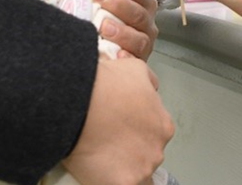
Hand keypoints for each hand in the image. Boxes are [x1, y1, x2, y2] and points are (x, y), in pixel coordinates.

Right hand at [62, 57, 173, 184]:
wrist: (79, 101)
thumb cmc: (104, 85)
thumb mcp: (134, 69)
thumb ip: (148, 81)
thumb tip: (150, 88)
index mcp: (163, 125)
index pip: (154, 136)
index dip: (136, 134)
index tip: (121, 132)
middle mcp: (157, 149)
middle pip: (145, 156)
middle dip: (129, 152)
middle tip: (107, 143)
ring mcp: (141, 169)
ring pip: (134, 174)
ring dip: (120, 169)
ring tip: (98, 157)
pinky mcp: (122, 184)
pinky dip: (107, 181)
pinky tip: (96, 172)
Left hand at [92, 0, 158, 59]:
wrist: (113, 51)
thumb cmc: (106, 19)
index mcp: (141, 1)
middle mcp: (146, 19)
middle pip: (136, 9)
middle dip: (116, 0)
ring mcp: (144, 41)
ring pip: (138, 35)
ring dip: (121, 30)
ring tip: (103, 26)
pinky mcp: (138, 61)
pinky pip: (136, 59)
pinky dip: (127, 57)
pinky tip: (117, 54)